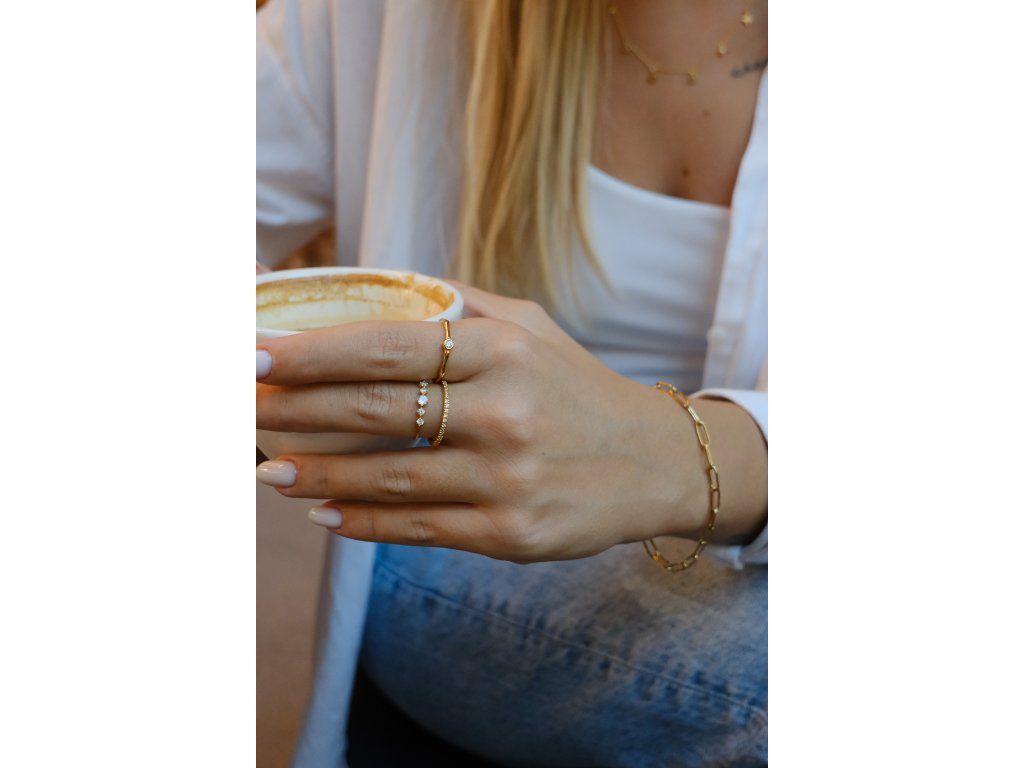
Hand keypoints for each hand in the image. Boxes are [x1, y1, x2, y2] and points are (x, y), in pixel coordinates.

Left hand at [255, 284, 706, 562]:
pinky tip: (321, 510)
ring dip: (315, 473)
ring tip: (265, 468)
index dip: (313, 353)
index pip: (387, 346)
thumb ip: (454, 304)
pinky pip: (416, 528)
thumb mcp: (528, 325)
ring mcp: (506, 478)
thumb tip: (367, 289)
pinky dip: (360, 521)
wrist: (652, 460)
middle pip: (373, 410)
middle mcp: (503, 412)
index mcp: (502, 349)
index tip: (255, 355)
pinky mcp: (509, 534)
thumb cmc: (574, 385)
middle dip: (292, 410)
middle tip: (238, 410)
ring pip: (385, 478)